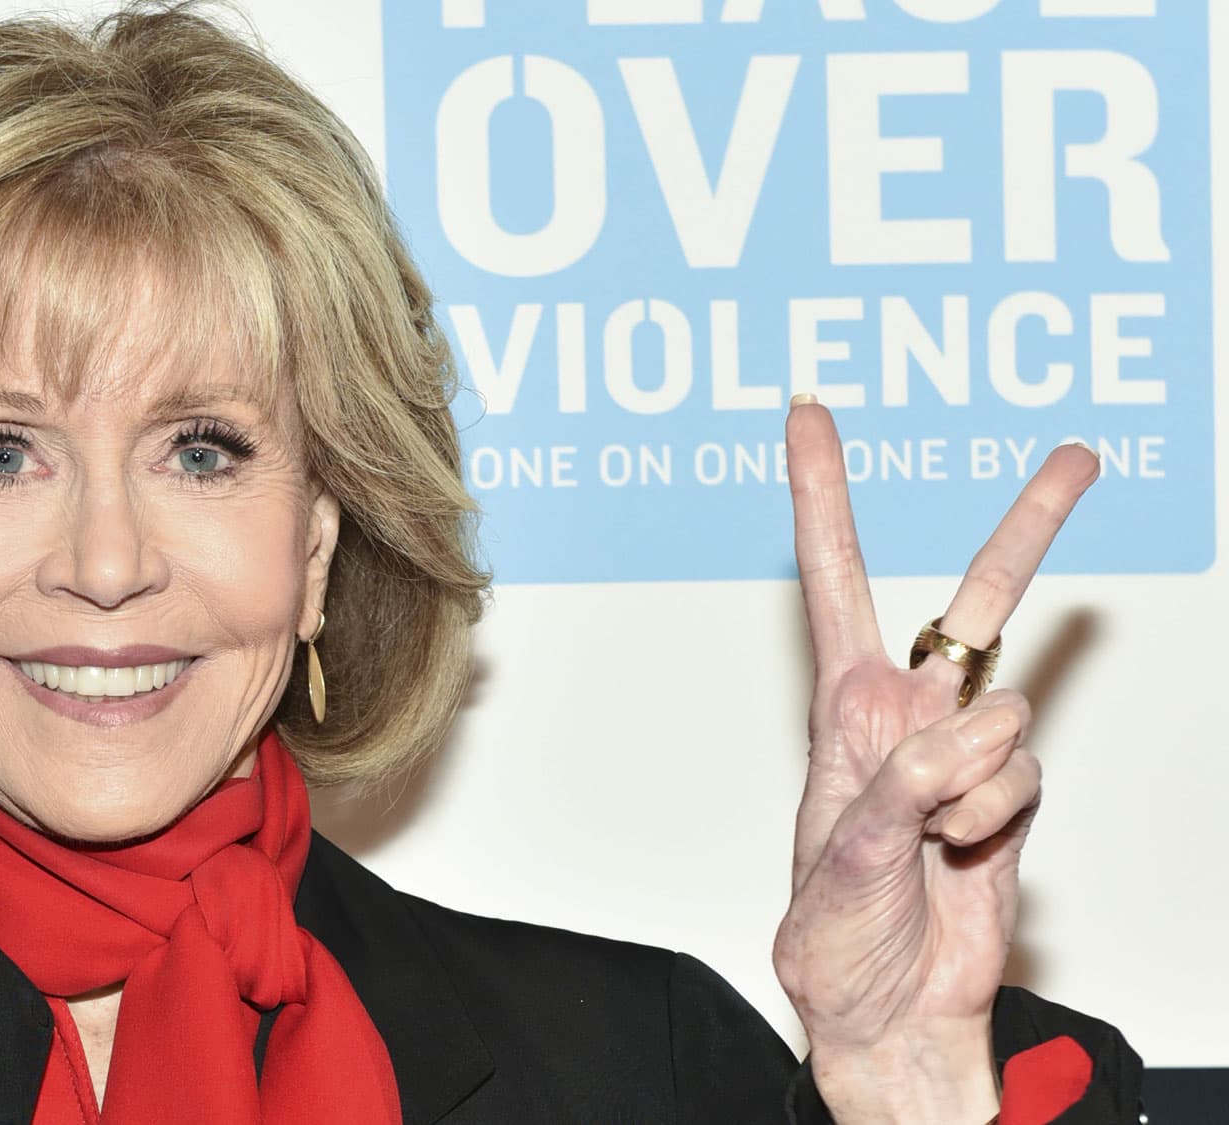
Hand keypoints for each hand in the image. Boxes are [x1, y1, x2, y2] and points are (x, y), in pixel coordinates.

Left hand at [771, 400, 1098, 1122]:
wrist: (892, 1009)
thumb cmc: (836, 941)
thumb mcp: (837, 863)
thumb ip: (891, 796)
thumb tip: (950, 742)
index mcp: (843, 710)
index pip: (834, 583)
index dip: (822, 496)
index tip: (809, 412)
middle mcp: (905, 715)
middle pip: (976, 604)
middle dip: (1030, 529)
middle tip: (1079, 457)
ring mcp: (964, 753)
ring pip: (1011, 712)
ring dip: (973, 784)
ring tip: (926, 839)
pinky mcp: (1009, 793)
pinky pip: (1026, 776)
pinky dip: (996, 818)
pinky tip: (959, 853)